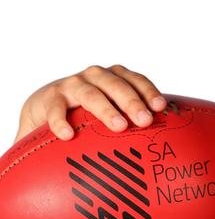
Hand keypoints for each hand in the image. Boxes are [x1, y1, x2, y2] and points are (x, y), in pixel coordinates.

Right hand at [14, 64, 166, 143]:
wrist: (46, 105)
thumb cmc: (90, 110)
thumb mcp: (112, 108)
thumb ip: (133, 118)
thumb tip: (165, 142)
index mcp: (115, 77)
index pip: (136, 80)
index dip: (149, 91)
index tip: (160, 107)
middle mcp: (96, 76)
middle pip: (117, 86)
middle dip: (132, 102)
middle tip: (145, 121)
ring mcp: (72, 85)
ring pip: (91, 94)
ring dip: (106, 109)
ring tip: (119, 126)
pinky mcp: (50, 98)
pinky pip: (56, 109)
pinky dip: (61, 121)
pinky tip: (69, 136)